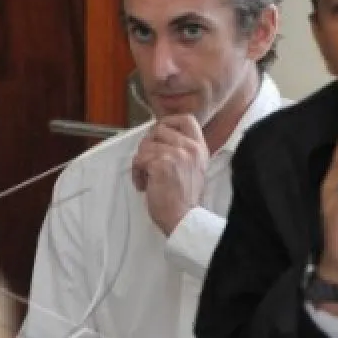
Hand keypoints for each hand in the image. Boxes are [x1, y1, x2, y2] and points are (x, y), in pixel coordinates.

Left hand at [131, 114, 209, 235]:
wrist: (183, 219)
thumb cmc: (183, 199)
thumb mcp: (193, 168)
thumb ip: (182, 151)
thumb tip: (158, 136)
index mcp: (199, 148)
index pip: (186, 119)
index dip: (168, 122)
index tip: (158, 134)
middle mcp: (190, 148)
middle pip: (158, 130)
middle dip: (148, 146)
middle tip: (148, 163)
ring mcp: (176, 154)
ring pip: (145, 146)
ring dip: (141, 163)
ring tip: (148, 179)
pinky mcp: (161, 164)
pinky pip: (139, 160)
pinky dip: (137, 174)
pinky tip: (144, 186)